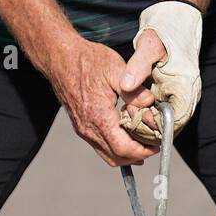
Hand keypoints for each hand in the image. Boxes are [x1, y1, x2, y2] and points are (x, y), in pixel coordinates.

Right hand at [47, 37, 157, 165]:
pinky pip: (100, 146)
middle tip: (152, 146)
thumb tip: (150, 103)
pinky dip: (115, 147)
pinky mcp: (80, 126)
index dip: (143, 151)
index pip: (123, 148)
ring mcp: (82, 129)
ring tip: (142, 144)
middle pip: (116, 157)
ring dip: (126, 154)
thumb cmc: (86, 61)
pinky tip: (126, 136)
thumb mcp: (114, 68)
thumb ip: (134, 90)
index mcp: (99, 116)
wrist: (59, 57)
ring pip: (107, 154)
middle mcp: (88, 128)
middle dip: (137, 155)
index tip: (156, 145)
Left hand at [120, 0, 202, 142]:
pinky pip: (161, 114)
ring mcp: (181, 97)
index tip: (133, 118)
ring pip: (164, 123)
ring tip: (126, 114)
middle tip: (126, 117)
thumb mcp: (149, 45)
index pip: (173, 122)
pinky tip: (131, 108)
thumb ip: (138, 67)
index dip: (153, 127)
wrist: (176, 19)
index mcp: (184, 88)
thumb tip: (125, 86)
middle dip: (147, 128)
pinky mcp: (173, 95)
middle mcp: (186, 97)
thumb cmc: (165, 30)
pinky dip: (146, 115)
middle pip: (169, 127)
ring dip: (145, 123)